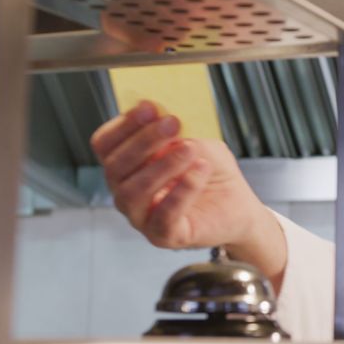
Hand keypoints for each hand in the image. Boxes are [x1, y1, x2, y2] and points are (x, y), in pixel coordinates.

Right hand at [90, 101, 285, 282]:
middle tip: (172, 123)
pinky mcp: (163, 236)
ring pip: (132, 193)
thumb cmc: (210, 170)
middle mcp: (126, 191)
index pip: (105, 144)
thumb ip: (177, 129)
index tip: (149, 107)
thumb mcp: (196, 140)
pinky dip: (181, 192)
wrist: (238, 204)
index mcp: (127, 164)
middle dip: (143, 141)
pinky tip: (199, 171)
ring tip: (189, 149)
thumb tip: (162, 112)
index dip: (123, 125)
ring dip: (162, 166)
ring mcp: (141, 216)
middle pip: (115, 167)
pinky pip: (162, 217)